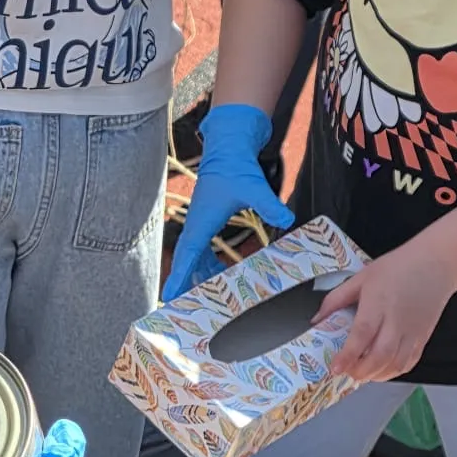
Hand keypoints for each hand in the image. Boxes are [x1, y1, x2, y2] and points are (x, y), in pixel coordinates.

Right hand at [163, 103, 294, 300]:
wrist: (228, 149)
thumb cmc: (236, 167)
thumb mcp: (255, 188)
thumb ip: (270, 206)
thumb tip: (287, 219)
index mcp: (202, 221)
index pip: (188, 255)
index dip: (179, 277)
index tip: (169, 296)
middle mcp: (197, 225)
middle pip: (187, 261)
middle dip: (185, 283)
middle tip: (186, 308)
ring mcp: (200, 223)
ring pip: (194, 257)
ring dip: (199, 275)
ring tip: (208, 296)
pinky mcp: (206, 221)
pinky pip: (202, 249)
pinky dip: (207, 263)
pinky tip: (221, 273)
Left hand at [314, 241, 456, 380]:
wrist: (437, 263)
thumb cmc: (398, 267)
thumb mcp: (361, 277)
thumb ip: (337, 299)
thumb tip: (317, 319)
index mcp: (378, 303)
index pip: (362, 334)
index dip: (348, 355)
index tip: (335, 368)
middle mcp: (397, 320)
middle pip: (380, 355)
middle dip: (362, 371)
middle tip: (348, 372)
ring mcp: (413, 331)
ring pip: (396, 364)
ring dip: (377, 375)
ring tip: (363, 373)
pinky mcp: (423, 337)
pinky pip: (410, 362)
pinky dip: (394, 371)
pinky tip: (382, 369)